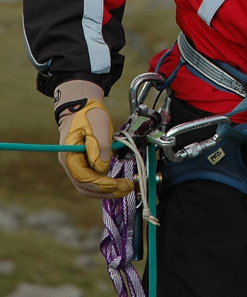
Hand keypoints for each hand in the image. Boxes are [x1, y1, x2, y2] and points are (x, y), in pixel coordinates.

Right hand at [55, 80, 133, 198]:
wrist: (82, 105)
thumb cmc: (89, 113)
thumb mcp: (98, 124)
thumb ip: (100, 145)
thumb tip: (102, 168)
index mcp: (70, 155)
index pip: (85, 178)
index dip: (103, 184)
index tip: (119, 184)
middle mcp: (70, 164)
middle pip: (86, 187)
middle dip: (107, 190)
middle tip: (127, 188)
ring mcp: (75, 165)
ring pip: (88, 186)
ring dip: (106, 190)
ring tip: (124, 187)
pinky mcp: (82, 164)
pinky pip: (91, 180)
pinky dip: (103, 184)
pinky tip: (116, 182)